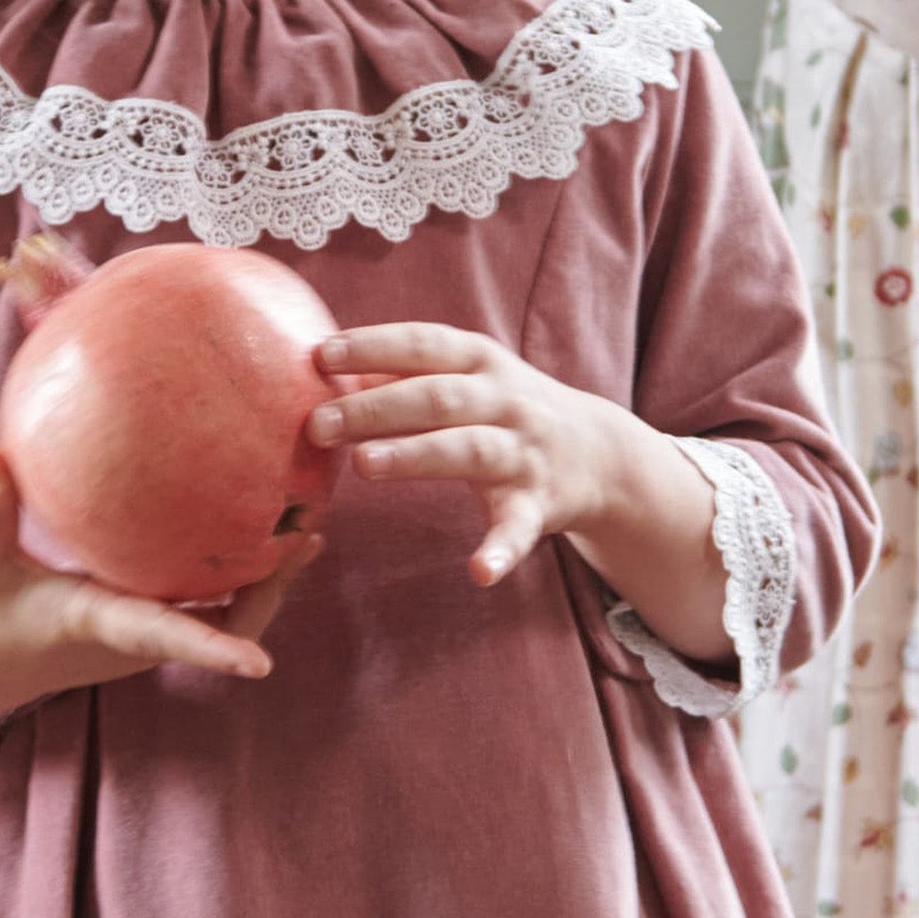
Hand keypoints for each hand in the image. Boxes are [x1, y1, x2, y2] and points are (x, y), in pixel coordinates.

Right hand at [0, 445, 321, 755]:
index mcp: (99, 625)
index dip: (213, 651)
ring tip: (308, 528)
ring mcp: (144, 635)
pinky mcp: (145, 624)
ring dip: (267, 582)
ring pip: (226, 618)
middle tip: (310, 536)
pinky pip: (208, 605)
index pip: (164, 641)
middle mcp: (134, 638)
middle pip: (224, 628)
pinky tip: (259, 528)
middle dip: (271, 591)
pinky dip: (241, 576)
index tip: (261, 667)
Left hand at [306, 324, 606, 586]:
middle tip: (318, 424)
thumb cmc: (505, 407)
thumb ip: (406, 372)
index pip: (423, 344)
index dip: (372, 347)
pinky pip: (519, 528)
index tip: (319, 356)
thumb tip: (323, 368)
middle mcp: (505, 400)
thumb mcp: (467, 375)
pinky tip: (478, 572)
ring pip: (468, 450)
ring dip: (416, 456)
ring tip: (363, 464)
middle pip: (436, 397)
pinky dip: (500, 550)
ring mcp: (523, 452)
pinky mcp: (540, 504)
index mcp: (480, 360)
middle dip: (375, 408)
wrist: (600, 452)